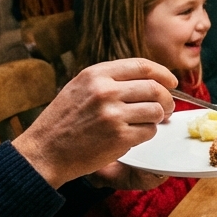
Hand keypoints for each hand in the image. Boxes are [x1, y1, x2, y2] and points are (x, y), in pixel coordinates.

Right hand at [12, 59, 175, 187]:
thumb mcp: (79, 88)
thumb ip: (109, 80)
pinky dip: (148, 135)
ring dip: (158, 119)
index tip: (172, 82)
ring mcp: (113, 114)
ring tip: (150, 123)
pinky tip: (135, 136)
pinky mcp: (119, 137)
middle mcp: (105, 91)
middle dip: (167, 100)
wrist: (44, 151)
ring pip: (155, 111)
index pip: (142, 66)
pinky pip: (149, 132)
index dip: (163, 74)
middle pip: (155, 88)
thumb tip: (148, 80)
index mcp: (96, 75)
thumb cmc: (63, 121)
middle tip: (166, 109)